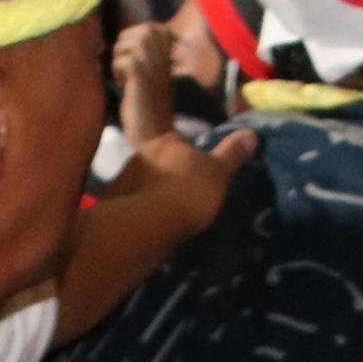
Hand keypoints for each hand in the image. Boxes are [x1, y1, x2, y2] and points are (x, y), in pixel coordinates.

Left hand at [107, 122, 256, 225]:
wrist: (144, 227)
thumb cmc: (186, 192)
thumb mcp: (219, 172)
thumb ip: (233, 153)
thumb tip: (252, 133)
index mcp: (165, 142)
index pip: (177, 142)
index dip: (188, 155)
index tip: (198, 170)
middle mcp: (139, 156)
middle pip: (157, 162)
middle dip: (167, 175)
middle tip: (182, 194)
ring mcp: (121, 181)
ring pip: (141, 184)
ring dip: (151, 194)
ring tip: (166, 215)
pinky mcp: (110, 207)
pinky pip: (129, 206)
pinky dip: (139, 213)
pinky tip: (149, 228)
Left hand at [111, 19, 180, 145]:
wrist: (155, 133)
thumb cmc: (149, 105)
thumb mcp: (151, 73)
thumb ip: (144, 54)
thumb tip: (122, 38)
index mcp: (170, 52)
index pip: (152, 26)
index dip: (136, 38)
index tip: (138, 60)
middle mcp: (165, 53)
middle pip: (136, 31)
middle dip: (125, 48)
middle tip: (130, 69)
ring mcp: (154, 62)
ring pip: (124, 43)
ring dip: (119, 61)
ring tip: (128, 78)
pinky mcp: (141, 74)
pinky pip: (120, 60)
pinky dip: (117, 73)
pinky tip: (127, 87)